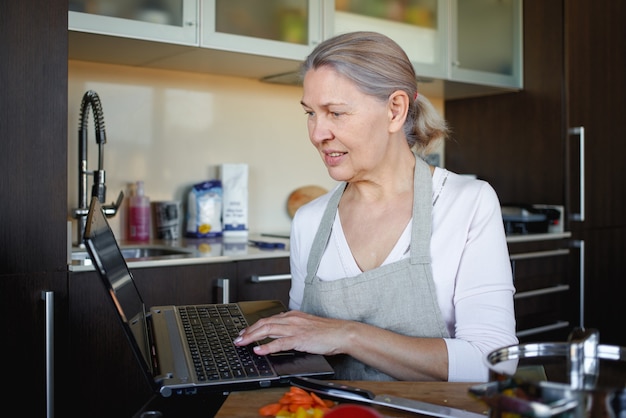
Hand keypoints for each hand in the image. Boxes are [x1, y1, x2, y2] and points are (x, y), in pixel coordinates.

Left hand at [233, 310, 347, 355]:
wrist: (342, 333)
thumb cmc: (327, 332)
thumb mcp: (306, 327)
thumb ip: (293, 329)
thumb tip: (280, 336)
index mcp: (293, 316)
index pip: (268, 319)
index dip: (254, 326)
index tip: (245, 332)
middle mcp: (292, 319)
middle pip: (264, 323)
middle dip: (248, 331)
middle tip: (238, 339)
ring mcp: (295, 328)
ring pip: (268, 330)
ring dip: (252, 337)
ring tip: (242, 343)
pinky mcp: (300, 339)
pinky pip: (279, 343)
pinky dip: (267, 346)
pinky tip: (259, 350)